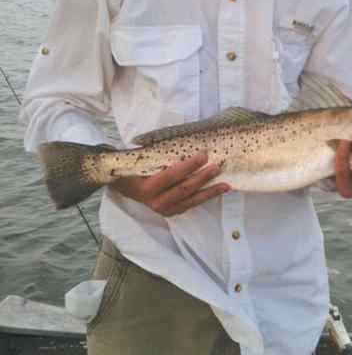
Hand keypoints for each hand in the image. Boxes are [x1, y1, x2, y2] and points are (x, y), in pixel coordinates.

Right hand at [111, 152, 229, 216]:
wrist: (123, 185)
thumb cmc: (132, 168)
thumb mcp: (139, 160)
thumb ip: (156, 155)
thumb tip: (180, 142)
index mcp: (146, 187)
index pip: (171, 176)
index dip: (189, 166)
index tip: (203, 155)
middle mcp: (155, 201)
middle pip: (184, 189)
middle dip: (202, 177)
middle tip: (217, 167)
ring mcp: (163, 209)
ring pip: (191, 199)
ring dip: (209, 191)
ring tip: (225, 184)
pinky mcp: (171, 212)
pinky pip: (190, 204)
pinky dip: (204, 197)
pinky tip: (217, 191)